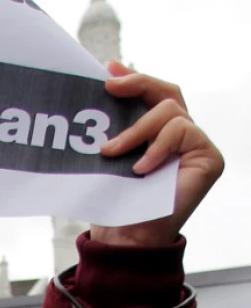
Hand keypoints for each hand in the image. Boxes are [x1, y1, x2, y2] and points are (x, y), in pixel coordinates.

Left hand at [95, 61, 224, 246]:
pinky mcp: (208, 157)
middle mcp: (181, 134)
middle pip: (166, 92)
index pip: (152, 94)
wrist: (126, 237)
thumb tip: (98, 91)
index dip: (133, 78)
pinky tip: (139, 168)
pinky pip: (182, 131)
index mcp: (158, 132)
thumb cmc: (114, 200)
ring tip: (111, 151)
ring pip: (170, 110)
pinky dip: (156, 147)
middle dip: (138, 83)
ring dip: (136, 129)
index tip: (107, 70)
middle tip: (109, 87)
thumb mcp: (107, 156)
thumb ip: (112, 127)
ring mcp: (196, 145)